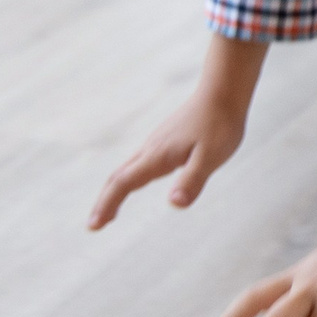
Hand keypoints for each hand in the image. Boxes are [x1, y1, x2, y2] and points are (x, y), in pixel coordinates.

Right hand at [87, 36, 268, 229]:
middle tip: (94, 225)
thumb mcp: (211, 156)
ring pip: (127, 169)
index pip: (124, 184)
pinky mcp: (165, 139)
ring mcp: (156, 143)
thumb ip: (193, 179)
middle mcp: (151, 149)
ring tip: (110, 212)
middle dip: (104, 202)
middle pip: (118, 177)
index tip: (93, 226)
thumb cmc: (221, 125)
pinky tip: (137, 182)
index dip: (107, 205)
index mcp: (158, 156)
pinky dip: (129, 179)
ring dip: (115, 191)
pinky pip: (139, 162)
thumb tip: (175, 203)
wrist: (224, 91)